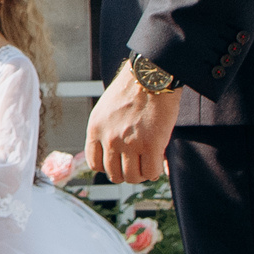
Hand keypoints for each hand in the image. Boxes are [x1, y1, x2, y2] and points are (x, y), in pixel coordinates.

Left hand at [84, 62, 180, 183]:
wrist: (151, 76)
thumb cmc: (132, 90)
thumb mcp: (107, 110)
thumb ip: (106, 131)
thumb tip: (113, 154)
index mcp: (95, 129)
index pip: (95, 164)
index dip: (108, 167)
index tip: (119, 163)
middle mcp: (109, 139)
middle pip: (113, 174)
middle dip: (125, 173)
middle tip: (136, 166)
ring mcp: (130, 144)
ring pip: (132, 177)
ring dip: (141, 175)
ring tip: (147, 165)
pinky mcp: (151, 145)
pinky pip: (151, 172)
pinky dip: (155, 172)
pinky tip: (158, 164)